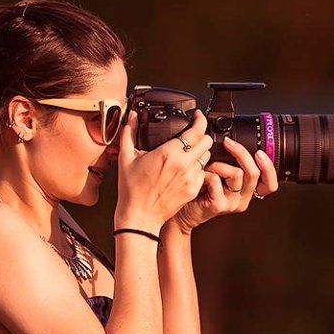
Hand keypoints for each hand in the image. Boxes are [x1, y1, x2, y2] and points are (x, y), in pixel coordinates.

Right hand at [114, 110, 218, 231]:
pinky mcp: (193, 190)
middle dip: (202, 135)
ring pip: (207, 157)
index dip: (200, 120)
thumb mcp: (126, 157)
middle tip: (193, 135)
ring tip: (189, 153)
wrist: (139, 216)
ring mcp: (190, 178)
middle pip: (207, 141)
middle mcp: (183, 164)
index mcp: (169, 153)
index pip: (196, 131)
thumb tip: (132, 117)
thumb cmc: (132, 190)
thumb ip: (129, 133)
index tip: (197, 117)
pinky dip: (198, 169)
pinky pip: (203, 173)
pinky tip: (186, 170)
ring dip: (200, 152)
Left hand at [170, 133, 278, 234]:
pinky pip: (216, 180)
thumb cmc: (202, 190)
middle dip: (241, 153)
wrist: (184, 211)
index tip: (260, 153)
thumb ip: (233, 164)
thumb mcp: (222, 176)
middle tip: (228, 143)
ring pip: (237, 174)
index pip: (270, 184)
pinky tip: (202, 176)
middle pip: (254, 173)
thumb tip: (235, 142)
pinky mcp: (218, 205)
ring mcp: (232, 203)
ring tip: (208, 167)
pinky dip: (207, 172)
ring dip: (219, 165)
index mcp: (247, 191)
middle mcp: (243, 198)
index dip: (269, 168)